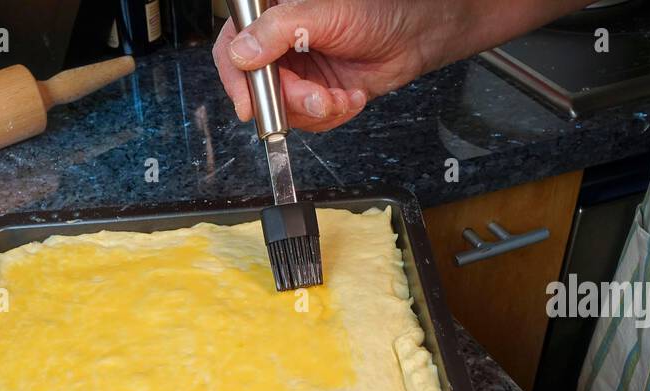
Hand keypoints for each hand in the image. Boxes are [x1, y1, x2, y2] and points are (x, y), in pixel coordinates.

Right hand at [213, 0, 590, 131]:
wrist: (417, 38)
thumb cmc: (380, 11)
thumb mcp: (325, 14)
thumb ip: (278, 30)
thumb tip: (242, 53)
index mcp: (273, 16)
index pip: (233, 47)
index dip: (236, 79)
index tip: (248, 104)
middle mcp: (278, 45)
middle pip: (257, 87)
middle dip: (288, 101)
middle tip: (315, 99)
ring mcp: (296, 72)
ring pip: (282, 110)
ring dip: (313, 111)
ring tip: (340, 98)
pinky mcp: (314, 94)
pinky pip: (307, 120)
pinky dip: (329, 116)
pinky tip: (350, 97)